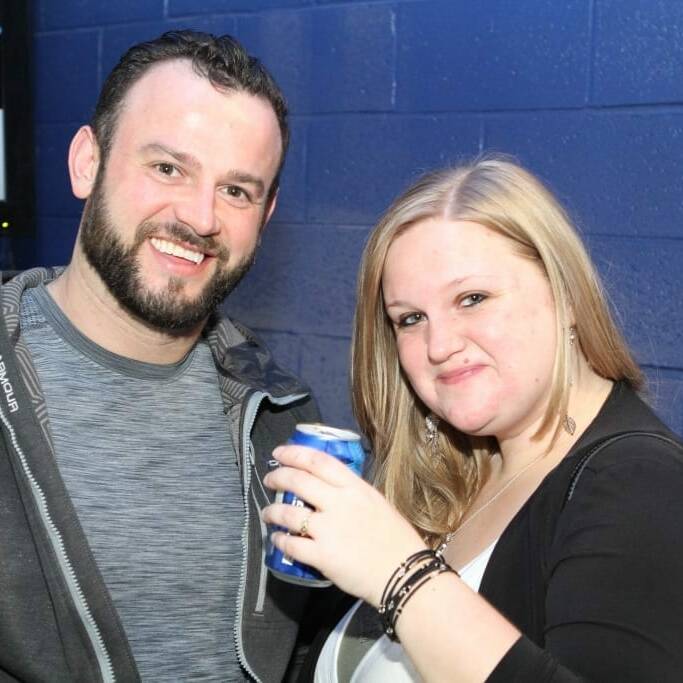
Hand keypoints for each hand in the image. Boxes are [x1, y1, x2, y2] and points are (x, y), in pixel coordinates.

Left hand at [262, 444, 427, 606]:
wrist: (405, 573)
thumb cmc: (396, 539)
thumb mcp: (376, 503)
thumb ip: (352, 494)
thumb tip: (329, 491)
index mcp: (356, 488)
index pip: (319, 461)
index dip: (294, 454)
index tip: (280, 454)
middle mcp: (339, 503)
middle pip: (299, 481)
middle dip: (278, 478)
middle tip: (270, 480)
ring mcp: (329, 529)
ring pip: (288, 513)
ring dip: (273, 511)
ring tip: (268, 512)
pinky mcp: (322, 555)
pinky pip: (292, 545)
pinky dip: (280, 540)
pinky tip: (277, 539)